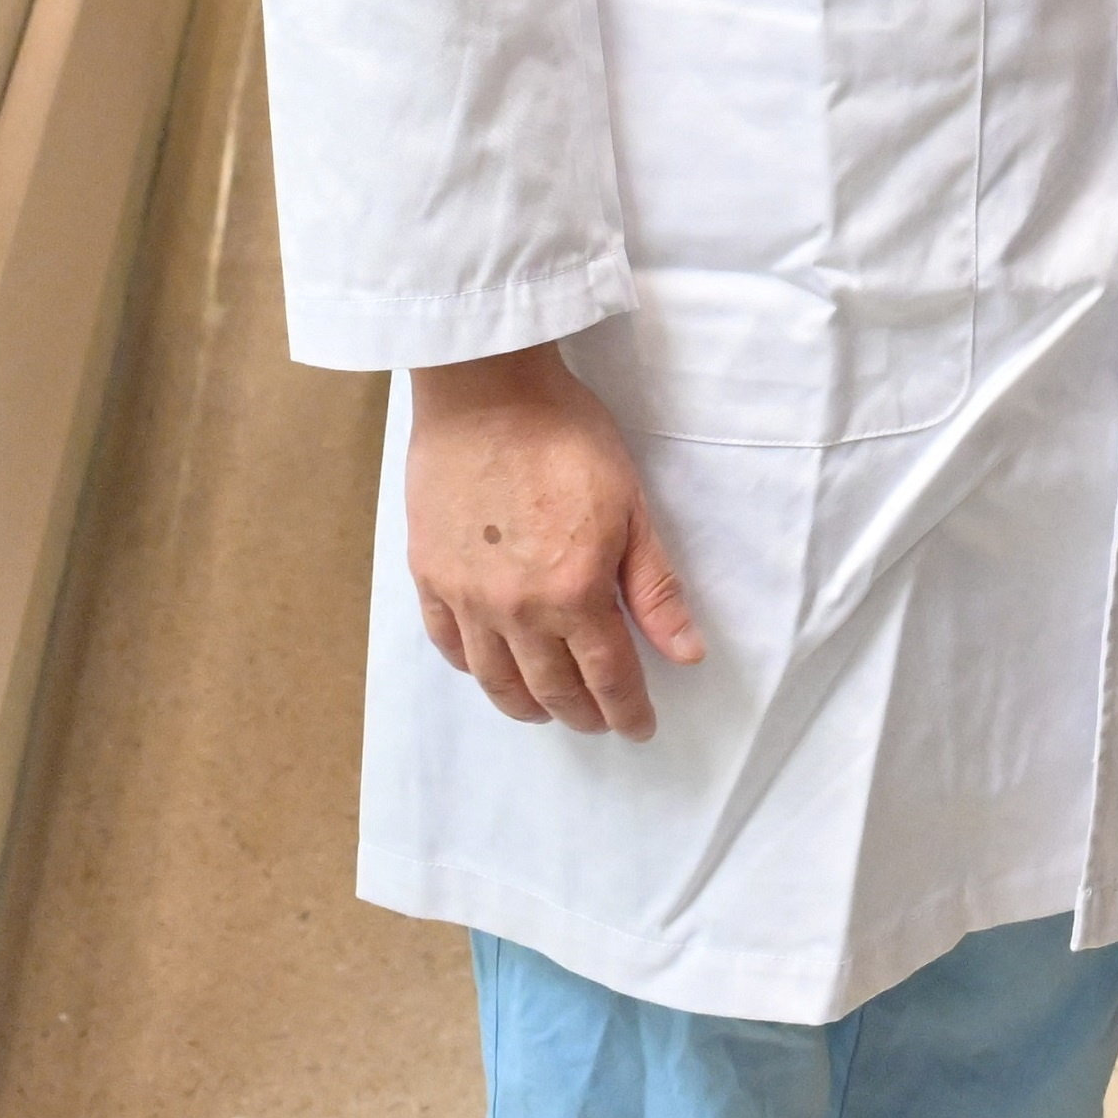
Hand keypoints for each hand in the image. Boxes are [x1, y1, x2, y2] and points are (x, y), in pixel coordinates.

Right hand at [401, 348, 705, 737]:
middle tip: (599, 720)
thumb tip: (688, 654)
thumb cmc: (566, 435)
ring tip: (547, 710)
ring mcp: (466, 596)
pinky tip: (489, 668)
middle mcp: (516, 609)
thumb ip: (655, 587)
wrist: (485, 389)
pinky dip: (472, 668)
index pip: (608, 677)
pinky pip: (447, 643)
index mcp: (574, 592)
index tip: (638, 727)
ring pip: (495, 680)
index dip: (627, 711)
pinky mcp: (429, 574)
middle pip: (553, 689)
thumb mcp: (631, 506)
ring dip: (526, 706)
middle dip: (582, 714)